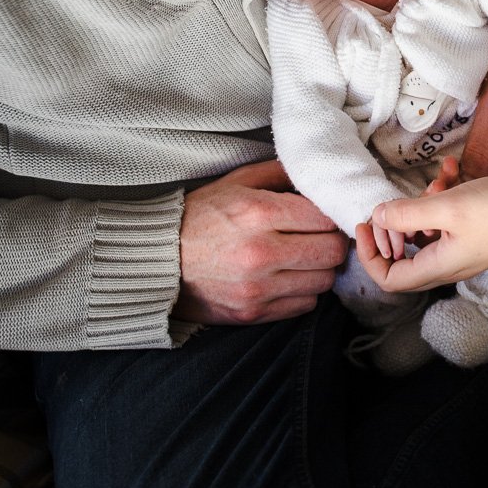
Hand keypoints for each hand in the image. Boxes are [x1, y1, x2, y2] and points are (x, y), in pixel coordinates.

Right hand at [174, 159, 347, 324]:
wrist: (155, 261)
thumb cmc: (198, 217)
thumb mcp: (236, 183)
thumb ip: (279, 173)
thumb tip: (316, 174)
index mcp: (259, 213)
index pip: (325, 218)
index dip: (330, 216)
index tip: (324, 216)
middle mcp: (262, 253)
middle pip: (332, 252)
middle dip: (331, 243)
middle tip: (319, 238)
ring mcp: (257, 288)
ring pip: (323, 282)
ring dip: (319, 270)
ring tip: (302, 259)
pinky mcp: (252, 313)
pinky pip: (303, 306)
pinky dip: (302, 292)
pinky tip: (287, 278)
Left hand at [355, 174, 487, 292]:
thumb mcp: (449, 207)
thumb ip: (407, 214)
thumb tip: (376, 218)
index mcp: (441, 266)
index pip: (390, 279)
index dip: (370, 256)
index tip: (364, 224)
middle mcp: (451, 263)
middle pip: (404, 258)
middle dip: (395, 227)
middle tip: (395, 203)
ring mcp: (464, 248)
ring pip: (426, 233)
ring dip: (422, 205)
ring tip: (437, 179)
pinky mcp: (476, 232)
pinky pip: (447, 220)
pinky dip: (444, 196)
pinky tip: (453, 171)